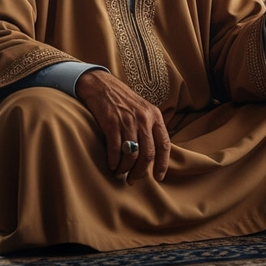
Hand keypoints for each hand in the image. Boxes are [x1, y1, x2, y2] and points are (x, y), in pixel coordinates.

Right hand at [75, 70, 169, 184]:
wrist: (101, 84)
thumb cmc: (122, 100)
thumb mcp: (142, 110)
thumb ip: (149, 128)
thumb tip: (151, 156)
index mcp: (154, 115)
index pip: (164, 144)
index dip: (163, 164)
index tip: (158, 178)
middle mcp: (144, 118)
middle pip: (147, 154)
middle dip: (140, 172)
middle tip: (133, 180)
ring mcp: (128, 120)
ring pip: (131, 155)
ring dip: (125, 168)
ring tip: (119, 173)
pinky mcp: (111, 122)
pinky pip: (115, 149)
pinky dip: (113, 161)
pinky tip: (111, 164)